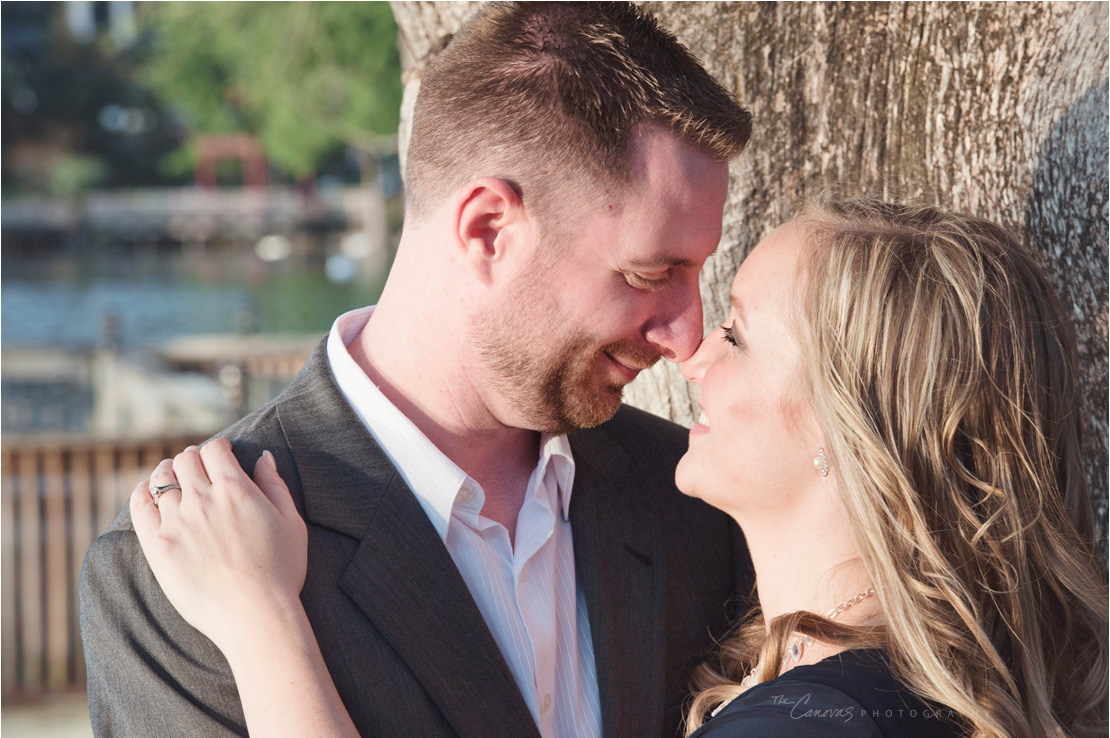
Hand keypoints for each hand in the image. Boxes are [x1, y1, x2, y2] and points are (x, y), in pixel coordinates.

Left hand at [130, 439, 307, 657]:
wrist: (255, 616)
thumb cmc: (281, 571)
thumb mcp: (292, 522)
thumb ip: (275, 484)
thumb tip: (264, 457)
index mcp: (235, 489)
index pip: (215, 450)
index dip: (219, 449)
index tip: (221, 455)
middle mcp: (202, 500)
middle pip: (186, 460)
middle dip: (193, 459)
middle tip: (199, 468)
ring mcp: (175, 523)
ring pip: (160, 479)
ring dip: (168, 473)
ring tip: (173, 478)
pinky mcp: (157, 547)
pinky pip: (139, 507)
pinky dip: (142, 493)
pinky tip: (147, 494)